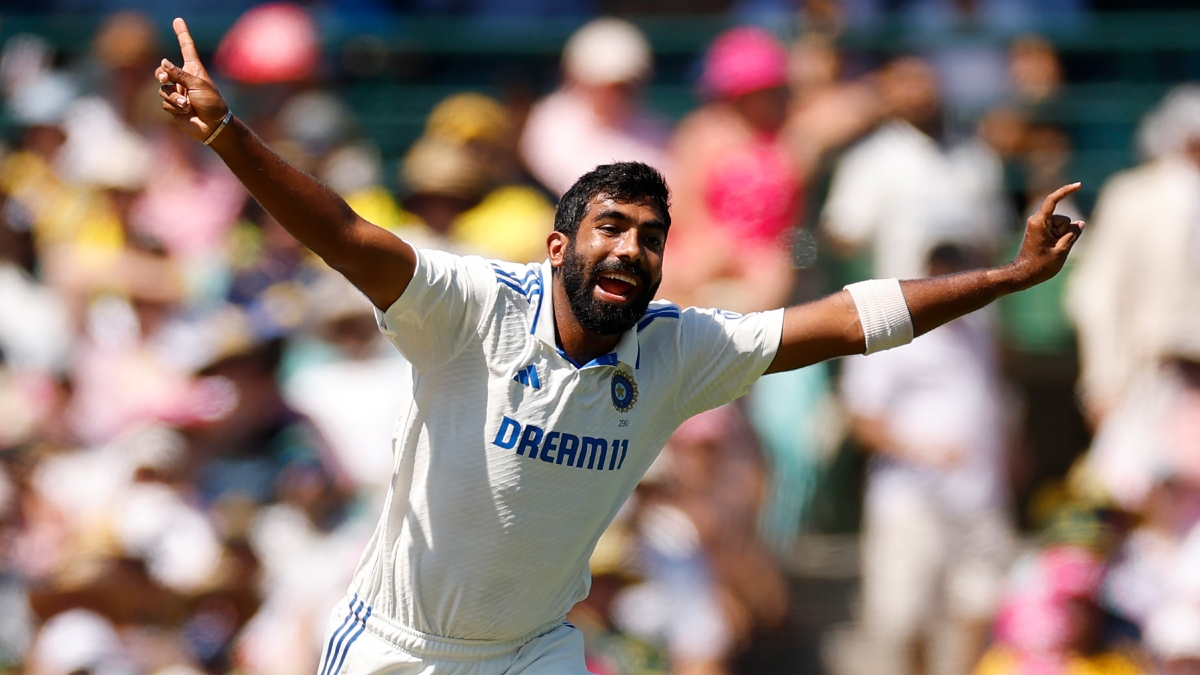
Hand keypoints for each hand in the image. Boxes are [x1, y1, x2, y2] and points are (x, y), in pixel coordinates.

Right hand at [155, 18, 228, 143]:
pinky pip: (164, 102)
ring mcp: (178, 93)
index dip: (182, 34)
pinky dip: (174, 106)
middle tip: (165, 79)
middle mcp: (184, 80)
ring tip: (187, 104)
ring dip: (174, 97)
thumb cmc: (212, 103)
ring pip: (162, 89)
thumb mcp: (198, 85)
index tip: (178, 20)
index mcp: (194, 70)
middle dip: (162, 74)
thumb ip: (179, 74)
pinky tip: (186, 112)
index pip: (187, 48)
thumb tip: (163, 63)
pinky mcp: (173, 106)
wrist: (213, 127)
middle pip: (164, 70)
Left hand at [1011, 182, 1085, 288]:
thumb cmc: (1040, 265)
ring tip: (1050, 250)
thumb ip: (1073, 234)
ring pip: (1061, 226)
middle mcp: (1037, 221)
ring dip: (1062, 236)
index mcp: (1039, 222)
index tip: (1078, 185)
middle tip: (1054, 248)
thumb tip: (1080, 223)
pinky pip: (1056, 231)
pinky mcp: (1039, 231)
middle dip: (1065, 231)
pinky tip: (1050, 250)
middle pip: (1063, 219)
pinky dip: (1059, 238)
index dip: (1066, 191)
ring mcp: (1037, 226)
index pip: (1053, 200)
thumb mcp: (1062, 250)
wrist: (1022, 275)